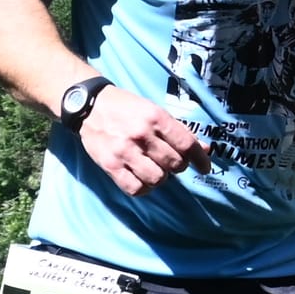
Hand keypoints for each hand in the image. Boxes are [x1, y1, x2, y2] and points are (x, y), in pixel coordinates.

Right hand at [78, 84, 211, 196]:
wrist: (89, 105)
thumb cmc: (126, 107)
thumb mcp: (154, 111)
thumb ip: (178, 131)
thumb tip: (205, 149)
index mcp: (155, 118)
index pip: (186, 144)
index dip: (200, 159)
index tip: (204, 167)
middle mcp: (141, 135)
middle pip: (175, 164)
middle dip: (178, 166)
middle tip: (171, 162)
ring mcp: (125, 151)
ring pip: (157, 179)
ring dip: (161, 177)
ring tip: (155, 169)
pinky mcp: (110, 165)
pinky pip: (135, 188)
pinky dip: (143, 187)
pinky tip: (142, 178)